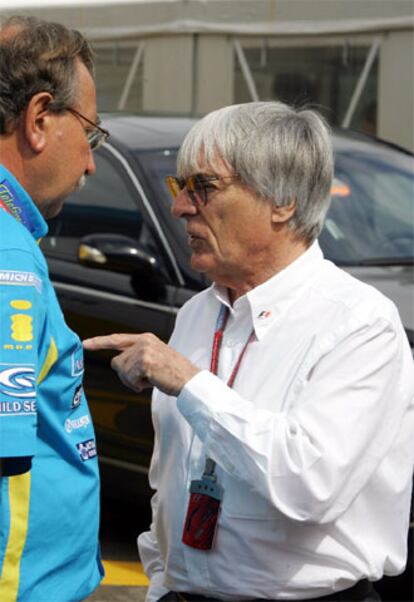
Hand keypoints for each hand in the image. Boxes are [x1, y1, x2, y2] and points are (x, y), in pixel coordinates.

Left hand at [83, 333, 199, 395]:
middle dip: (125, 375)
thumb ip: (135, 357)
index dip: (100, 342)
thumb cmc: (173, 373)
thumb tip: (116, 364)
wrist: (189, 380)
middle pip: (117, 362)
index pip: (117, 339)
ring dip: (133, 381)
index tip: (85, 343)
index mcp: (145, 338)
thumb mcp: (154, 357)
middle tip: (143, 380)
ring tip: (151, 380)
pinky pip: (129, 378)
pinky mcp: (145, 363)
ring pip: (122, 372)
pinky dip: (137, 385)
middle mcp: (143, 341)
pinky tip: (151, 382)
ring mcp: (144, 351)